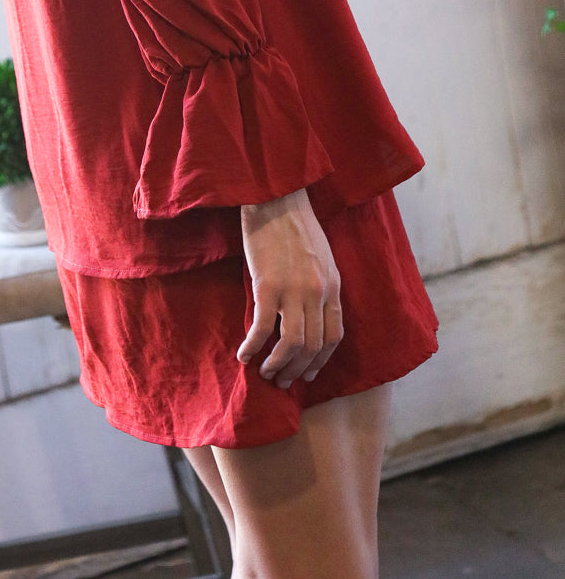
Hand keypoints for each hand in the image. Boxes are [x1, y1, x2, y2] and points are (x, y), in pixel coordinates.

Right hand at [237, 189, 342, 388]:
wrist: (274, 197)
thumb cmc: (293, 222)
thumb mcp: (320, 255)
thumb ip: (320, 284)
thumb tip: (310, 312)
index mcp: (333, 285)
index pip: (334, 336)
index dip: (321, 360)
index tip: (307, 373)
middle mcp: (318, 292)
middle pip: (313, 346)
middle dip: (297, 370)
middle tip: (282, 381)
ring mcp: (294, 290)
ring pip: (292, 344)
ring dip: (278, 365)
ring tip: (265, 373)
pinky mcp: (267, 285)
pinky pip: (263, 328)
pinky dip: (253, 347)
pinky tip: (243, 354)